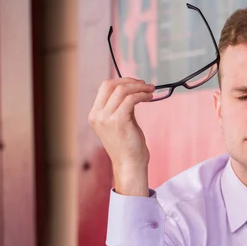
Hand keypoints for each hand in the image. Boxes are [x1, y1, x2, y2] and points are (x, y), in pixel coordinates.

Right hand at [88, 77, 154, 195]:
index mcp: (95, 114)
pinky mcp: (119, 121)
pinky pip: (131, 99)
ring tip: (151, 90)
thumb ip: (122, 107)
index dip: (122, 81)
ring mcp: (106, 118)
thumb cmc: (128, 146)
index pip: (105, 87)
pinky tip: (150, 97)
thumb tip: (133, 91)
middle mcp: (98, 115)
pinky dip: (142, 95)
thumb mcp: (120, 123)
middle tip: (145, 85)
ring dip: (139, 87)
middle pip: (111, 85)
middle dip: (130, 81)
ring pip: (122, 90)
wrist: (129, 164)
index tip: (137, 83)